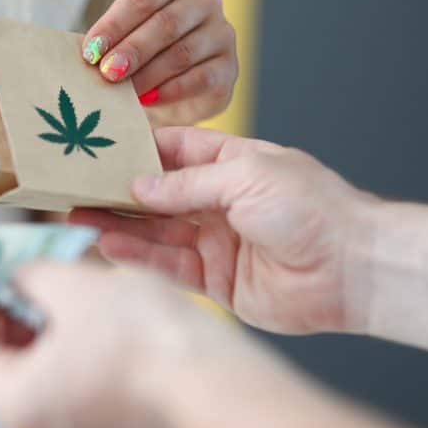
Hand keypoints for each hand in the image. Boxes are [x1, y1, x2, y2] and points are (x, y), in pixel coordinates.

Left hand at [0, 263, 238, 427]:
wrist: (215, 382)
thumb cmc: (143, 341)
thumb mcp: (72, 285)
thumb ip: (29, 273)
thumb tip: (15, 269)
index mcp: (14, 399)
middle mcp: (38, 424)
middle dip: (4, 309)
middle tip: (19, 270)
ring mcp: (75, 427)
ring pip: (36, 368)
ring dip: (38, 322)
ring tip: (59, 281)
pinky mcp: (108, 420)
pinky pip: (70, 378)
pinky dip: (68, 341)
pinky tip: (89, 307)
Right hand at [70, 127, 377, 334]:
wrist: (355, 268)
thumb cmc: (312, 207)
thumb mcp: (245, 176)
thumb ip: (187, 183)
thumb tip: (137, 186)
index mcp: (234, 164)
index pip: (174, 151)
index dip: (136, 149)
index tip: (96, 146)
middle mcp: (221, 202)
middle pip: (158, 195)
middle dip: (117, 191)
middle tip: (73, 187)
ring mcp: (217, 242)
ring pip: (156, 231)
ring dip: (117, 225)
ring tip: (76, 216)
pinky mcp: (216, 281)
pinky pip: (169, 265)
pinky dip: (138, 256)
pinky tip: (107, 245)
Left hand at [80, 0, 237, 122]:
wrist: (176, 85)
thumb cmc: (143, 51)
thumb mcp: (124, 35)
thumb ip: (110, 40)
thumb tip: (89, 53)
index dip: (115, 24)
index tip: (91, 50)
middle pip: (166, 23)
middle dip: (132, 50)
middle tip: (107, 73)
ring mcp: (222, 32)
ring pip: (183, 52)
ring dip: (149, 74)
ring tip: (124, 91)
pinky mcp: (229, 67)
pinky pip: (202, 78)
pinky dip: (172, 91)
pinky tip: (149, 99)